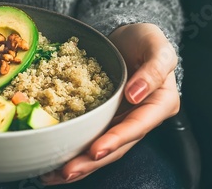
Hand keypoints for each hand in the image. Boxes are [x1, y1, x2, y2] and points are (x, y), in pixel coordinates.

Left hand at [40, 23, 179, 184]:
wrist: (127, 37)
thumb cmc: (145, 39)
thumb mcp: (156, 45)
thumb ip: (154, 68)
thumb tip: (136, 94)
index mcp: (159, 103)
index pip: (137, 126)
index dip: (116, 140)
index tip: (95, 150)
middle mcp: (139, 118)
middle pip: (117, 146)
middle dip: (91, 162)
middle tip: (66, 172)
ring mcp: (120, 120)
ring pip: (101, 148)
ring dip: (79, 164)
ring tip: (53, 175)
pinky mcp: (103, 118)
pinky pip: (88, 136)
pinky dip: (72, 149)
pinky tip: (52, 160)